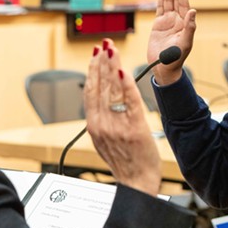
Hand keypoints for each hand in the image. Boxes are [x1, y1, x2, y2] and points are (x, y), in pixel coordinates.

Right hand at [84, 39, 161, 195]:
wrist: (137, 183)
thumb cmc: (124, 162)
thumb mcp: (104, 141)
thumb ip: (100, 120)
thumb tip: (100, 99)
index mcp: (93, 126)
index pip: (90, 92)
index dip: (92, 71)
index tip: (95, 54)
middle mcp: (101, 124)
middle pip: (100, 86)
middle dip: (101, 62)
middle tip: (104, 44)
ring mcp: (117, 126)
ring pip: (112, 90)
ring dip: (112, 67)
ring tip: (113, 50)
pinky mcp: (134, 128)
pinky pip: (129, 101)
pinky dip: (126, 85)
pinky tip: (124, 70)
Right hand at [149, 0, 196, 84]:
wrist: (163, 68)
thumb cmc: (176, 58)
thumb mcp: (185, 44)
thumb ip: (189, 27)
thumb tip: (193, 11)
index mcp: (185, 23)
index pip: (184, 4)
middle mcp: (177, 20)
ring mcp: (167, 21)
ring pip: (168, 1)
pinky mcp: (158, 24)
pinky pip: (160, 8)